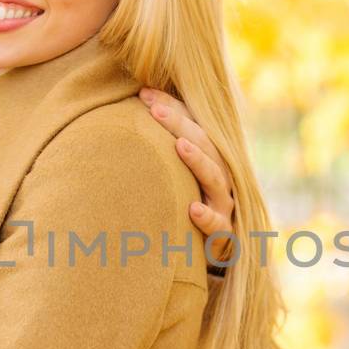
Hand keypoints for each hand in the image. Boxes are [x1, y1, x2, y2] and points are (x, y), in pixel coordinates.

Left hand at [139, 87, 236, 262]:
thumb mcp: (170, 178)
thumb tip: (124, 116)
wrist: (206, 253)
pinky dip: (207, 218)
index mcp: (208, 159)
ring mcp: (224, 207)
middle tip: (154, 109)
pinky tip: (192, 210)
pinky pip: (219, 227)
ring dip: (198, 161)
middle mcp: (220, 178)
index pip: (194, 125)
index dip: (172, 108)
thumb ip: (154, 151)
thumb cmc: (179, 209)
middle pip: (205, 145)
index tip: (144, 94)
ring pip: (216, 179)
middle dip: (180, 124)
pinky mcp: (223, 237)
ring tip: (179, 145)